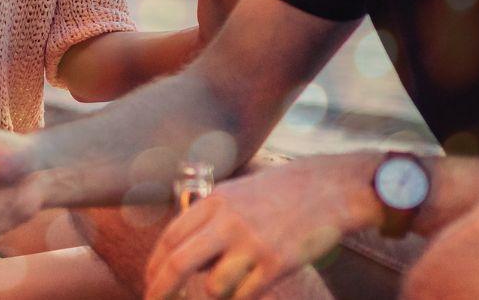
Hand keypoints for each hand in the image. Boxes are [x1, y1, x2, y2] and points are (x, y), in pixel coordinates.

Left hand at [144, 155, 378, 299]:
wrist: (328, 189)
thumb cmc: (279, 193)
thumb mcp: (236, 193)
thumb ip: (207, 217)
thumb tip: (182, 251)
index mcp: (214, 202)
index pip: (170, 239)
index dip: (154, 266)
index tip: (150, 282)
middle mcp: (228, 222)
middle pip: (178, 264)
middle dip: (160, 290)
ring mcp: (252, 244)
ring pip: (212, 287)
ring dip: (214, 294)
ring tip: (229, 284)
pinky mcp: (276, 264)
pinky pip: (244, 295)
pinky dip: (240, 297)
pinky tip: (246, 289)